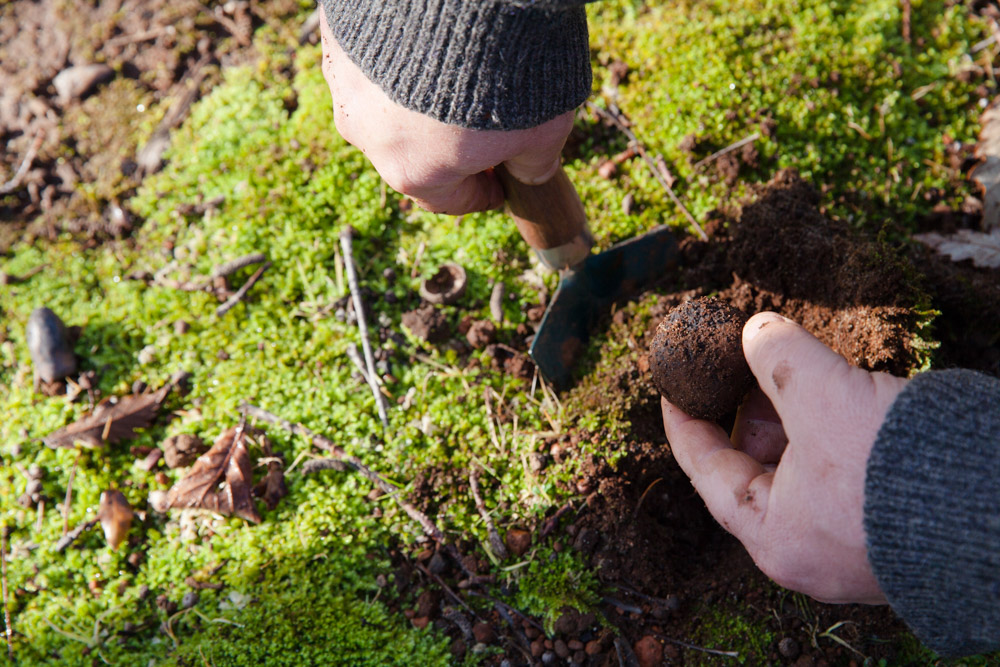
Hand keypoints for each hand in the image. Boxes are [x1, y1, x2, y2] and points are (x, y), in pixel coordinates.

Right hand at [319, 14, 574, 214]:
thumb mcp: (545, 129)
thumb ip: (535, 161)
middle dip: (447, 141)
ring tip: (457, 68)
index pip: (447, 199)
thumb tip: (532, 173)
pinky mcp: (337, 32)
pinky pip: (369, 51)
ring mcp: (346, 80)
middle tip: (483, 122)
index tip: (499, 183)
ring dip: (417, 93)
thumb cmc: (512, 70)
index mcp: (412, 172)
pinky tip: (432, 32)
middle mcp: (367, 134)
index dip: (479, 193)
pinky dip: (400, 47)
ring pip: (385, 98)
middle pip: (412, 150)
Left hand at [662, 311, 908, 603]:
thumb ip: (778, 356)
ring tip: (804, 374)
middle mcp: (810, 551)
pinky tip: (847, 398)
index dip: (685, 421)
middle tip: (747, 367)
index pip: (706, 471)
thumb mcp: (823, 395)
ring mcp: (854, 546)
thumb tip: (756, 331)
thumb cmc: (900, 468)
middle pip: (756, 471)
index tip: (675, 389)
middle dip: (751, 413)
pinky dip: (835, 436)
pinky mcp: (894, 531)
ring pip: (805, 472)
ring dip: (799, 420)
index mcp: (774, 535)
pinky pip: (846, 478)